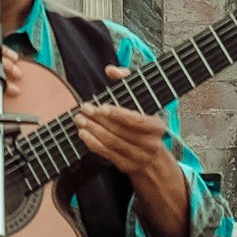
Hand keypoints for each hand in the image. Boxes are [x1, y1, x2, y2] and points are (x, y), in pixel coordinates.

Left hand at [75, 73, 191, 236]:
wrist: (152, 156)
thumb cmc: (143, 121)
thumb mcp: (142, 100)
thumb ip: (128, 80)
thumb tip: (110, 70)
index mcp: (156, 126)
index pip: (137, 120)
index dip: (119, 114)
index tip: (102, 106)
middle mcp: (149, 144)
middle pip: (121, 131)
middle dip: (99, 120)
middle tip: (84, 109)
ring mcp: (138, 157)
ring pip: (113, 143)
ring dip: (93, 131)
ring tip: (79, 120)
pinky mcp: (127, 167)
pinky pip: (108, 155)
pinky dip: (94, 145)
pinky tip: (83, 135)